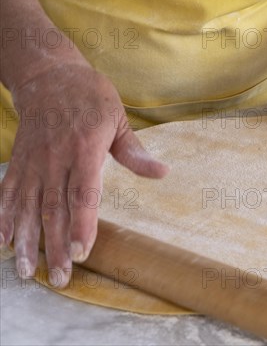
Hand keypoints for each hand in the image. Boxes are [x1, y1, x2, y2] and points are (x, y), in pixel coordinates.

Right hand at [0, 63, 168, 287]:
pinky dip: (4, 218)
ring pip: (28, 207)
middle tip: (60, 278)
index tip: (82, 251)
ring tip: (26, 271)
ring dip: (27, 241)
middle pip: (54, 209)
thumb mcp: (118, 118)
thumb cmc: (90, 97)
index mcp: (84, 149)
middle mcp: (55, 159)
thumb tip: (162, 173)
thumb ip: (134, 152)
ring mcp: (34, 162)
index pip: (83, 193)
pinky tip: (3, 242)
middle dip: (55, 246)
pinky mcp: (19, 162)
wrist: (49, 76)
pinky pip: (8, 193)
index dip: (82, 224)